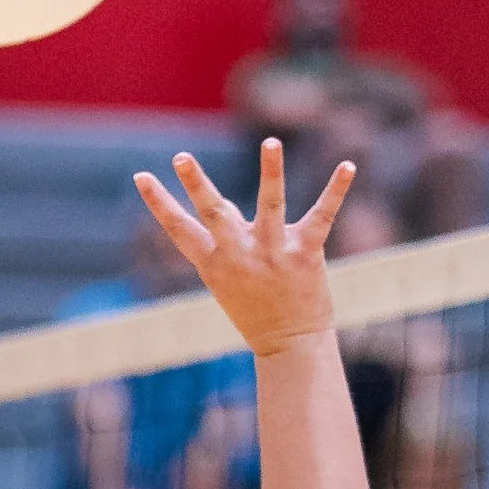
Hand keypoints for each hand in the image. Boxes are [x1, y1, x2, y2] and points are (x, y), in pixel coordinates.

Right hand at [133, 137, 354, 356]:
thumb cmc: (257, 308)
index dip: (159, 204)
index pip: (179, 230)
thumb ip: (227, 237)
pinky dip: (336, 189)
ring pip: (271, 205)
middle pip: (214, 214)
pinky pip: (322, 215)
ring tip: (270, 142)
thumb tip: (227, 202)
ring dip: (271, 172)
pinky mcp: (306, 253)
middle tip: (180, 157)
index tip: (140, 176)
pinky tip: (348, 165)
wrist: (291, 346)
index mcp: (215, 264)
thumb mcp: (231, 277)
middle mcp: (240, 256)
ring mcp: (274, 253)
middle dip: (196, 184)